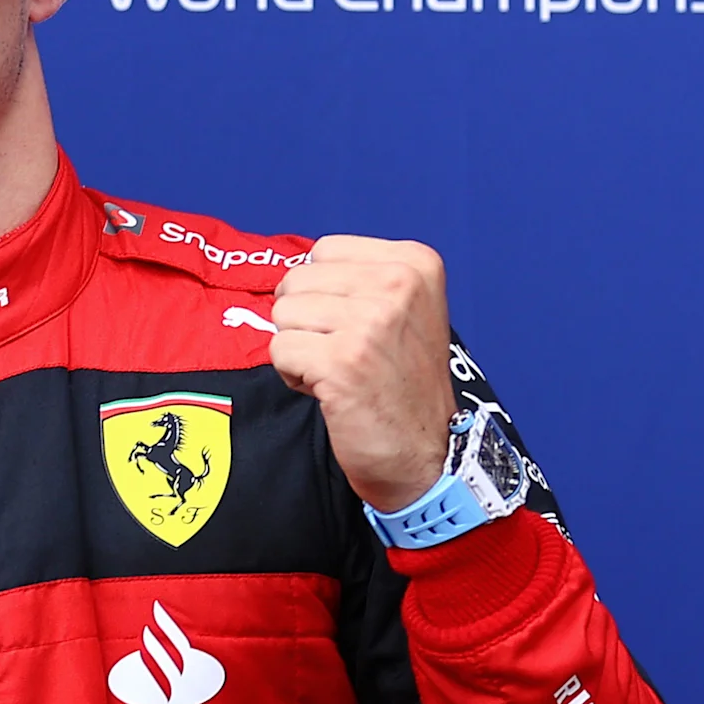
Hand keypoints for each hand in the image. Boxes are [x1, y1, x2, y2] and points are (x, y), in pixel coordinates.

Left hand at [266, 234, 454, 510]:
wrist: (425, 453)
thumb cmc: (402, 384)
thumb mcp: (403, 309)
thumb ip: (357, 280)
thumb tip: (293, 270)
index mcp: (415, 262)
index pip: (324, 251)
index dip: (324, 293)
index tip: (358, 326)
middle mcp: (398, 283)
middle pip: (297, 280)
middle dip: (306, 321)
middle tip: (346, 354)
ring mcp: (371, 321)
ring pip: (283, 313)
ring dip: (300, 349)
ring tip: (339, 372)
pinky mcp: (343, 360)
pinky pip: (279, 349)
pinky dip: (293, 375)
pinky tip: (330, 390)